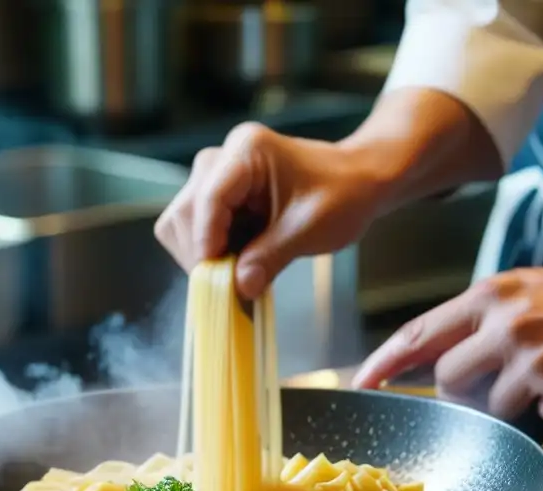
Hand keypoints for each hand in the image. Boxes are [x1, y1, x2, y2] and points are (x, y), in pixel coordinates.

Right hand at [154, 122, 383, 299]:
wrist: (359, 182)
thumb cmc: (343, 194)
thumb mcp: (311, 229)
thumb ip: (271, 257)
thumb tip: (239, 287)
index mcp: (247, 151)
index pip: (209, 197)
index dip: (206, 240)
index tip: (214, 276)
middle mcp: (224, 157)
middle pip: (185, 210)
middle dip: (201, 251)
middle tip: (226, 284)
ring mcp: (219, 175)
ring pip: (183, 220)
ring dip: (203, 253)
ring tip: (235, 273)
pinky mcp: (221, 195)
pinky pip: (197, 227)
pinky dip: (211, 251)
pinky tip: (237, 262)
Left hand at [352, 267, 542, 425]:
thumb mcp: (527, 291)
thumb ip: (481, 318)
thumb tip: (437, 353)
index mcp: (491, 297)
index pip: (418, 333)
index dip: (384, 361)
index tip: (362, 382)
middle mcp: (504, 326)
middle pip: (447, 380)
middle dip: (463, 391)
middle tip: (499, 382)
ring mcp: (532, 362)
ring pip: (490, 407)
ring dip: (514, 404)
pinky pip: (539, 420)